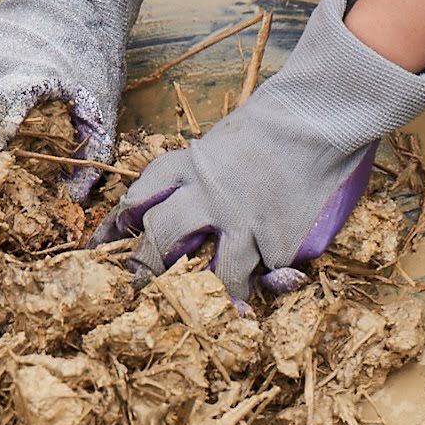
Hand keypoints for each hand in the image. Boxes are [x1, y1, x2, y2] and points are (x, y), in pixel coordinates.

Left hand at [101, 0, 424, 303]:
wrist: (321, 113)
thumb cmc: (278, 120)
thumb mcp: (224, 140)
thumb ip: (203, 174)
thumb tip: (183, 204)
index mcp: (189, 167)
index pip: (138, 197)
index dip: (118, 224)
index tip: (102, 245)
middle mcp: (206, 197)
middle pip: (160, 241)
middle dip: (147, 268)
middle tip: (144, 287)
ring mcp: (242, 223)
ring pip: (213, 274)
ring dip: (210, 294)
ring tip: (212, 311)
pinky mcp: (278, 242)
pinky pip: (266, 275)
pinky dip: (267, 284)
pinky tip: (264, 296)